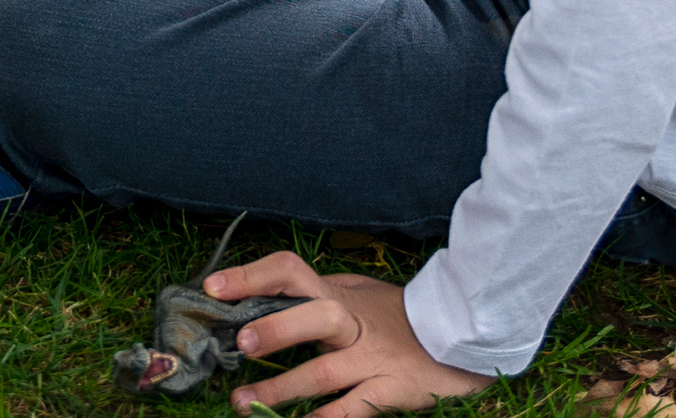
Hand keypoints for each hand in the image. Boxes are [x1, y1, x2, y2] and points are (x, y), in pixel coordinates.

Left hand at [205, 251, 492, 417]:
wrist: (462, 336)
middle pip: (316, 316)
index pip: (291, 272)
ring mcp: (372, 359)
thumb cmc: (400, 316)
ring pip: (325, 372)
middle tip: (241, 343)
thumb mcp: (359, 291)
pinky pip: (352, 409)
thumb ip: (320, 290)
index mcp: (338, 295)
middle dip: (278, 329)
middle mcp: (353, 324)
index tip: (213, 288)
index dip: (251, 276)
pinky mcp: (391, 390)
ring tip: (243, 402)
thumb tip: (267, 289)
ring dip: (282, 388)